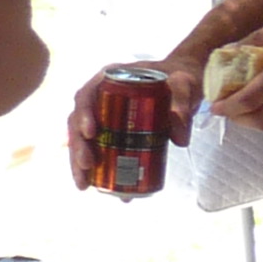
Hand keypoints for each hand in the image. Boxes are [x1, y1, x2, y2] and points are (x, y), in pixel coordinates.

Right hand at [69, 54, 197, 184]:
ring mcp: (102, 112)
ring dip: (79, 160)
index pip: (87, 95)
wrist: (184, 79)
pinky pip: (95, 146)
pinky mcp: (110, 128)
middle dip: (78, 145)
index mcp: (110, 78)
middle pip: (78, 120)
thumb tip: (179, 140)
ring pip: (82, 136)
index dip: (84, 115)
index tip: (91, 134)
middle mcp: (99, 94)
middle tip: (87, 166)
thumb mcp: (185, 85)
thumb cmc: (180, 76)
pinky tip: (94, 185)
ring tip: (84, 185)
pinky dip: (94, 165)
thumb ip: (182, 105)